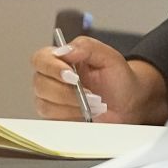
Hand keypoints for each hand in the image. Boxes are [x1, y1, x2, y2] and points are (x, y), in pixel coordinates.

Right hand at [31, 37, 165, 123]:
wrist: (127, 101)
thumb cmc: (118, 77)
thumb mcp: (109, 57)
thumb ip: (87, 47)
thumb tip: (64, 50)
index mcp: (62, 58)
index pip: (41, 59)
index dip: (52, 67)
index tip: (72, 75)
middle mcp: (51, 77)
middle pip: (40, 83)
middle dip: (67, 91)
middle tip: (90, 93)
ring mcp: (50, 98)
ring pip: (44, 103)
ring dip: (71, 104)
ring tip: (94, 102)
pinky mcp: (54, 116)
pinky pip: (52, 119)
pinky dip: (71, 116)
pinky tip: (86, 112)